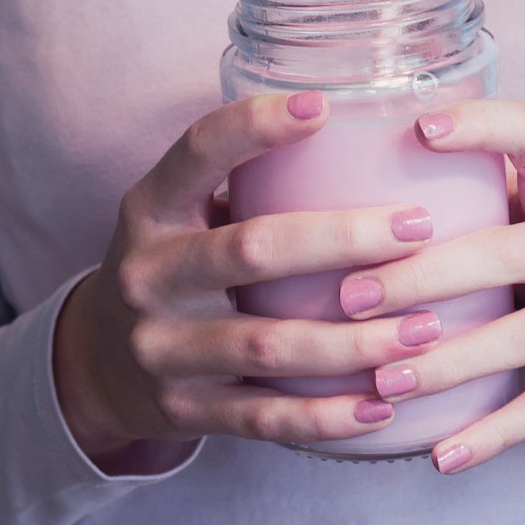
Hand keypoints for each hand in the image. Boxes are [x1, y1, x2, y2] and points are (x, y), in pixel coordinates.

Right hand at [52, 93, 441, 472]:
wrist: (97, 364)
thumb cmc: (175, 266)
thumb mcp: (182, 213)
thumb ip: (250, 183)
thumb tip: (373, 136)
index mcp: (150, 208)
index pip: (197, 152)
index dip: (256, 126)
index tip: (324, 106)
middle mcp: (148, 274)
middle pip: (251, 249)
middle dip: (343, 239)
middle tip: (419, 229)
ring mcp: (161, 348)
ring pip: (268, 345)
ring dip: (354, 341)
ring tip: (427, 328)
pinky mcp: (182, 410)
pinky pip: (264, 418)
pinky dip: (327, 417)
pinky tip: (384, 407)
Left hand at [339, 100, 524, 474]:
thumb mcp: (521, 219)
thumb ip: (458, 200)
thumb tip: (322, 187)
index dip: (482, 125)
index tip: (418, 130)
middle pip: (510, 250)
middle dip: (422, 277)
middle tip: (350, 300)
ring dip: (448, 363)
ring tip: (383, 383)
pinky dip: (495, 433)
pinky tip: (443, 456)